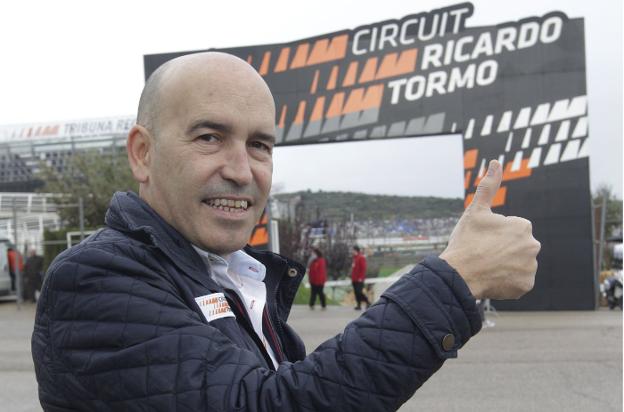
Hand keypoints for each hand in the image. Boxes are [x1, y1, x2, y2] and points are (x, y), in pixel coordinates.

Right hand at [439, 160, 540, 299]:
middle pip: (516, 247)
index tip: (482, 240)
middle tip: (483, 253)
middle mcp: (533, 246)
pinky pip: (518, 281)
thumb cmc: (466, 240)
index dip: (494, 234)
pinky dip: (507, 280)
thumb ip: (488, 186)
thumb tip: (495, 162)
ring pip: (518, 264)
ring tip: (487, 266)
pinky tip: (492, 278)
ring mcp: (530, 267)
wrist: (459, 274)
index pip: (511, 229)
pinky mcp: (526, 285)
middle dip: (502, 249)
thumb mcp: (475, 211)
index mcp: (523, 226)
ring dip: (505, 265)